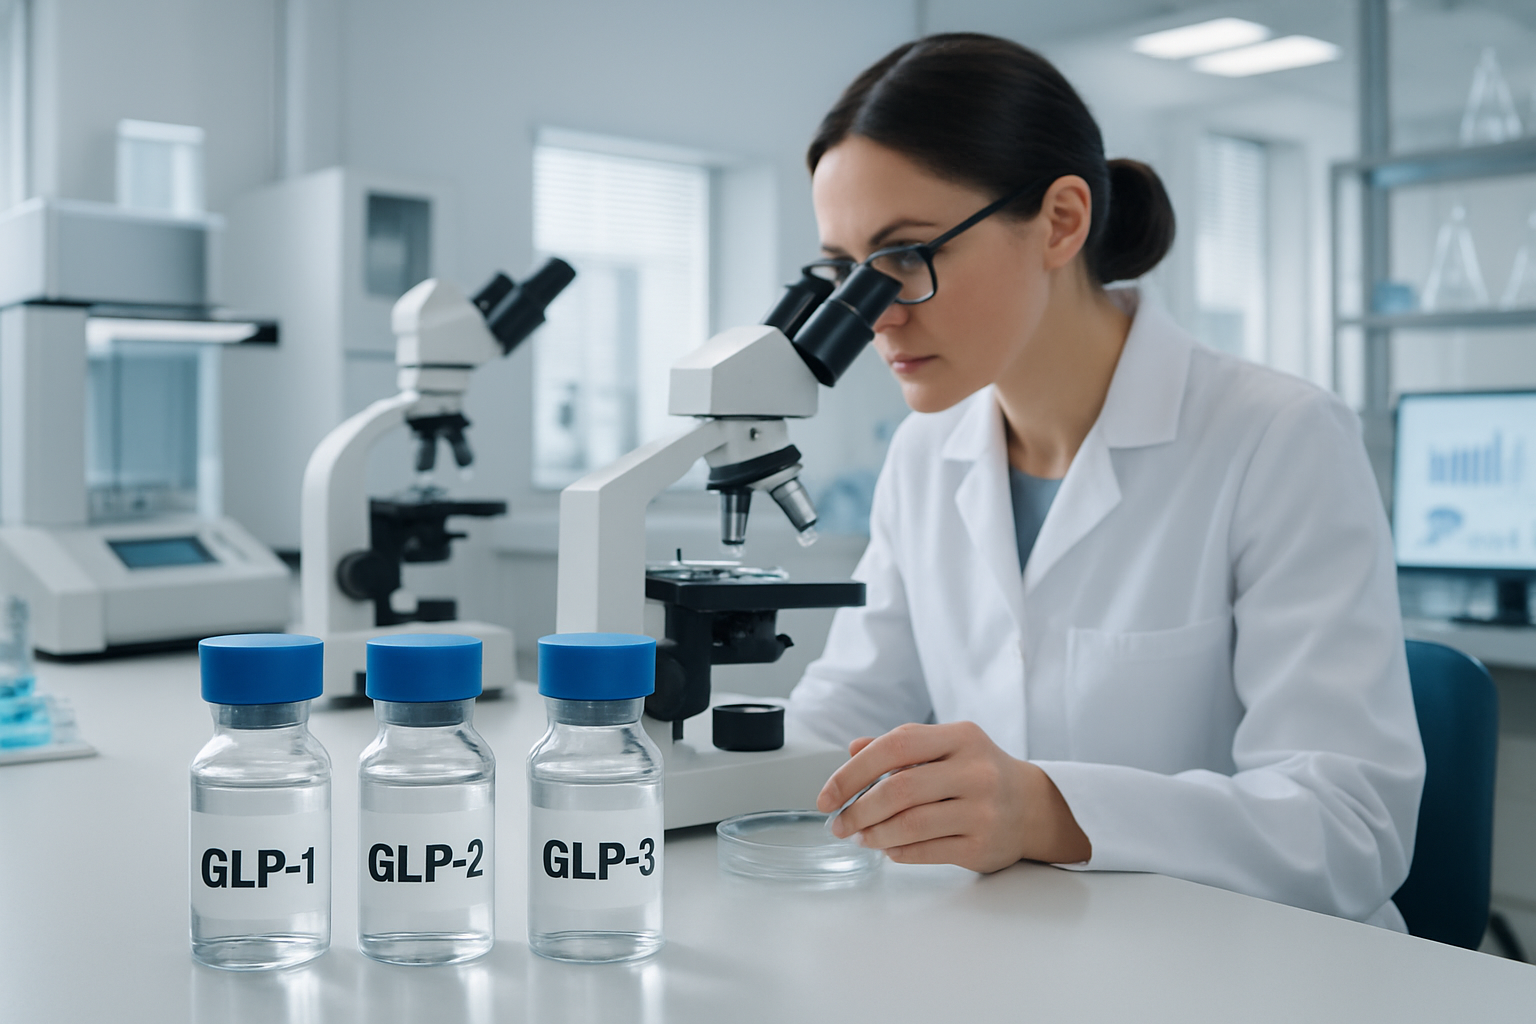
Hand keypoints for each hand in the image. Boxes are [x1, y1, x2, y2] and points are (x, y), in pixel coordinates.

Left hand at [816, 721, 1090, 872]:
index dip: (853, 771)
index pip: (895, 746)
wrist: (1034, 806)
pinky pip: (927, 850)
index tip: (828, 794)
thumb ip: (901, 747)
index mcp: (960, 737)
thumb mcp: (946, 747)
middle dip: (858, 809)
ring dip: (874, 834)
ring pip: (911, 824)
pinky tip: (888, 848)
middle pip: (899, 789)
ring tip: (860, 837)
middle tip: (839, 823)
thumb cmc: (978, 772)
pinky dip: (899, 851)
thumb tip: (853, 750)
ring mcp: (982, 809)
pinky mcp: (984, 845)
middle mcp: (975, 770)